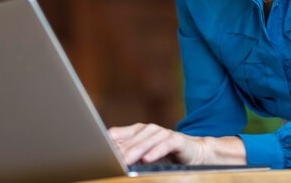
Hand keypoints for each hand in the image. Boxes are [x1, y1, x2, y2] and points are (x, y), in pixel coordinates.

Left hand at [108, 123, 245, 165]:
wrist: (195, 152)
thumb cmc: (166, 154)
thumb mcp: (144, 153)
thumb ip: (128, 151)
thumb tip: (107, 155)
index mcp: (138, 131)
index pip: (118, 135)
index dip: (107, 144)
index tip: (96, 152)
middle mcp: (149, 129)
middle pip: (131, 140)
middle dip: (120, 151)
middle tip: (110, 161)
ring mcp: (163, 133)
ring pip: (146, 142)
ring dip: (136, 151)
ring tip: (126, 161)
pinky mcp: (177, 139)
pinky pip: (165, 145)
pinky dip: (156, 151)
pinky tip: (148, 159)